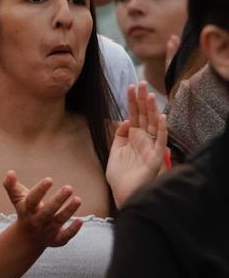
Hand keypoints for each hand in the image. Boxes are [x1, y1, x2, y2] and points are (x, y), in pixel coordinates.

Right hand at [2, 171, 82, 249]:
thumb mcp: (17, 199)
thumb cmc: (25, 211)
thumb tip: (10, 172)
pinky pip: (64, 237)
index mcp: (27, 210)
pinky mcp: (56, 240)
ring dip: (68, 211)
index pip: (32, 200)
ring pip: (58, 222)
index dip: (40, 190)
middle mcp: (36, 221)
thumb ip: (12, 186)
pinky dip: (72, 230)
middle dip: (58, 200)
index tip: (49, 179)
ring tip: (78, 199)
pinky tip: (81, 220)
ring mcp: (46, 232)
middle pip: (47, 212)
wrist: (26, 238)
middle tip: (69, 187)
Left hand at [106, 81, 167, 206]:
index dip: (132, 101)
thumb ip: (120, 135)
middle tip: (141, 82)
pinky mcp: (155, 158)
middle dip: (142, 100)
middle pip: (144, 116)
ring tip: (150, 95)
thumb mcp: (115, 151)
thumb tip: (125, 120)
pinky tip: (162, 117)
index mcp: (133, 138)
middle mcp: (143, 140)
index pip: (134, 115)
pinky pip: (160, 141)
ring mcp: (150, 147)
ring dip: (152, 110)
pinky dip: (162, 129)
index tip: (131, 86)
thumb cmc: (119, 175)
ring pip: (153, 125)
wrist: (122, 194)